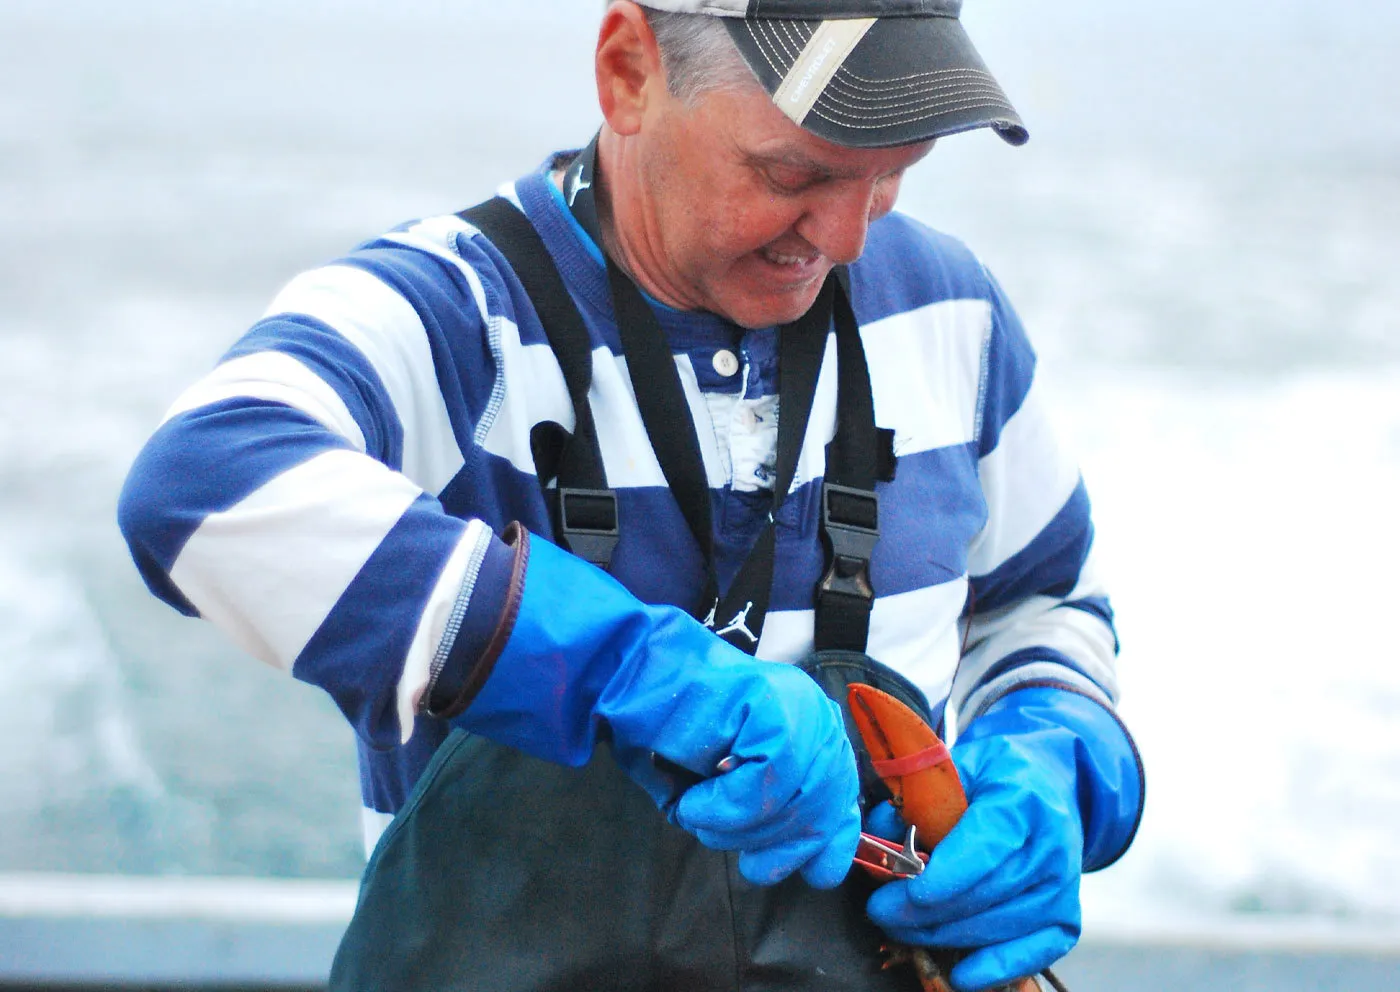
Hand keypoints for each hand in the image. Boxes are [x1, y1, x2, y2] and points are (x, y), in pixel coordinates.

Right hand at [453, 527, 861, 889]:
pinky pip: (762, 788)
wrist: (630, 682)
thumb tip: (816, 866)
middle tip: (713, 832)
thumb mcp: (741, 792)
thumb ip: (783, 818)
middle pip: (818, 817)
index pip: (843, 812)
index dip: (813, 852)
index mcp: (819, 737)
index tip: (767, 863)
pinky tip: (694, 797)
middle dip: (761, 844)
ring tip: (697, 809)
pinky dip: (722, 807)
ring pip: (788, 806)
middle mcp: (821, 719)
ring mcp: (802, 710)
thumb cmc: (672, 739)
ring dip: (733, 827)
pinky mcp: (775, 710)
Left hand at [865, 686, 1141, 991]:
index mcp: (1022, 799)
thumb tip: (880, 832)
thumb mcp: (958, 766)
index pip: (986, 846)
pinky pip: (1033, 953)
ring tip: (902, 929)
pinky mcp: (1066, 918)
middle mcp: (1051, 846)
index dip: (944, 878)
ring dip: (945, 935)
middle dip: (927, 910)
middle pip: (986, 893)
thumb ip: (919, 796)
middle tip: (881, 911)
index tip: (905, 893)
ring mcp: (1062, 886)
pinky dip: (996, 967)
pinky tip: (962, 973)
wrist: (1050, 789)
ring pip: (1001, 925)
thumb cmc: (996, 778)